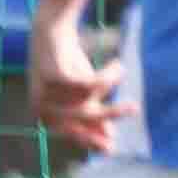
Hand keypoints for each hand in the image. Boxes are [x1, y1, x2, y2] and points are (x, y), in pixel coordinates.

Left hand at [28, 14, 129, 153]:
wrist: (51, 30)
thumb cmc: (66, 64)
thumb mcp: (80, 94)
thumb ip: (91, 113)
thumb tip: (110, 138)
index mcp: (46, 116)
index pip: (73, 135)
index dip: (92, 140)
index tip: (112, 147)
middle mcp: (42, 108)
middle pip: (83, 117)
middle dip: (111, 114)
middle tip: (135, 108)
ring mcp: (45, 93)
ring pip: (88, 99)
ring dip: (109, 83)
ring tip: (121, 69)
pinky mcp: (53, 77)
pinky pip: (89, 85)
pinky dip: (107, 76)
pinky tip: (117, 65)